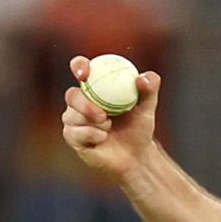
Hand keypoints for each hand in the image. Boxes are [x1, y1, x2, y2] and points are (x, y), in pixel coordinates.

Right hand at [61, 55, 160, 180]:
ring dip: (94, 124)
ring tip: (109, 128)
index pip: (81, 68)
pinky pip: (75, 133)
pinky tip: (103, 138)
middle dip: (85, 104)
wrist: (135, 155)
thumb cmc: (138, 127)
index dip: (79, 66)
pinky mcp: (72, 136)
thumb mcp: (147, 108)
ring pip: (72, 116)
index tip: (85, 73)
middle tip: (103, 115)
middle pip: (71, 95)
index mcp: (96, 87)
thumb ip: (149, 90)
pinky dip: (92, 135)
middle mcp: (80, 101)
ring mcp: (74, 119)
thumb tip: (143, 78)